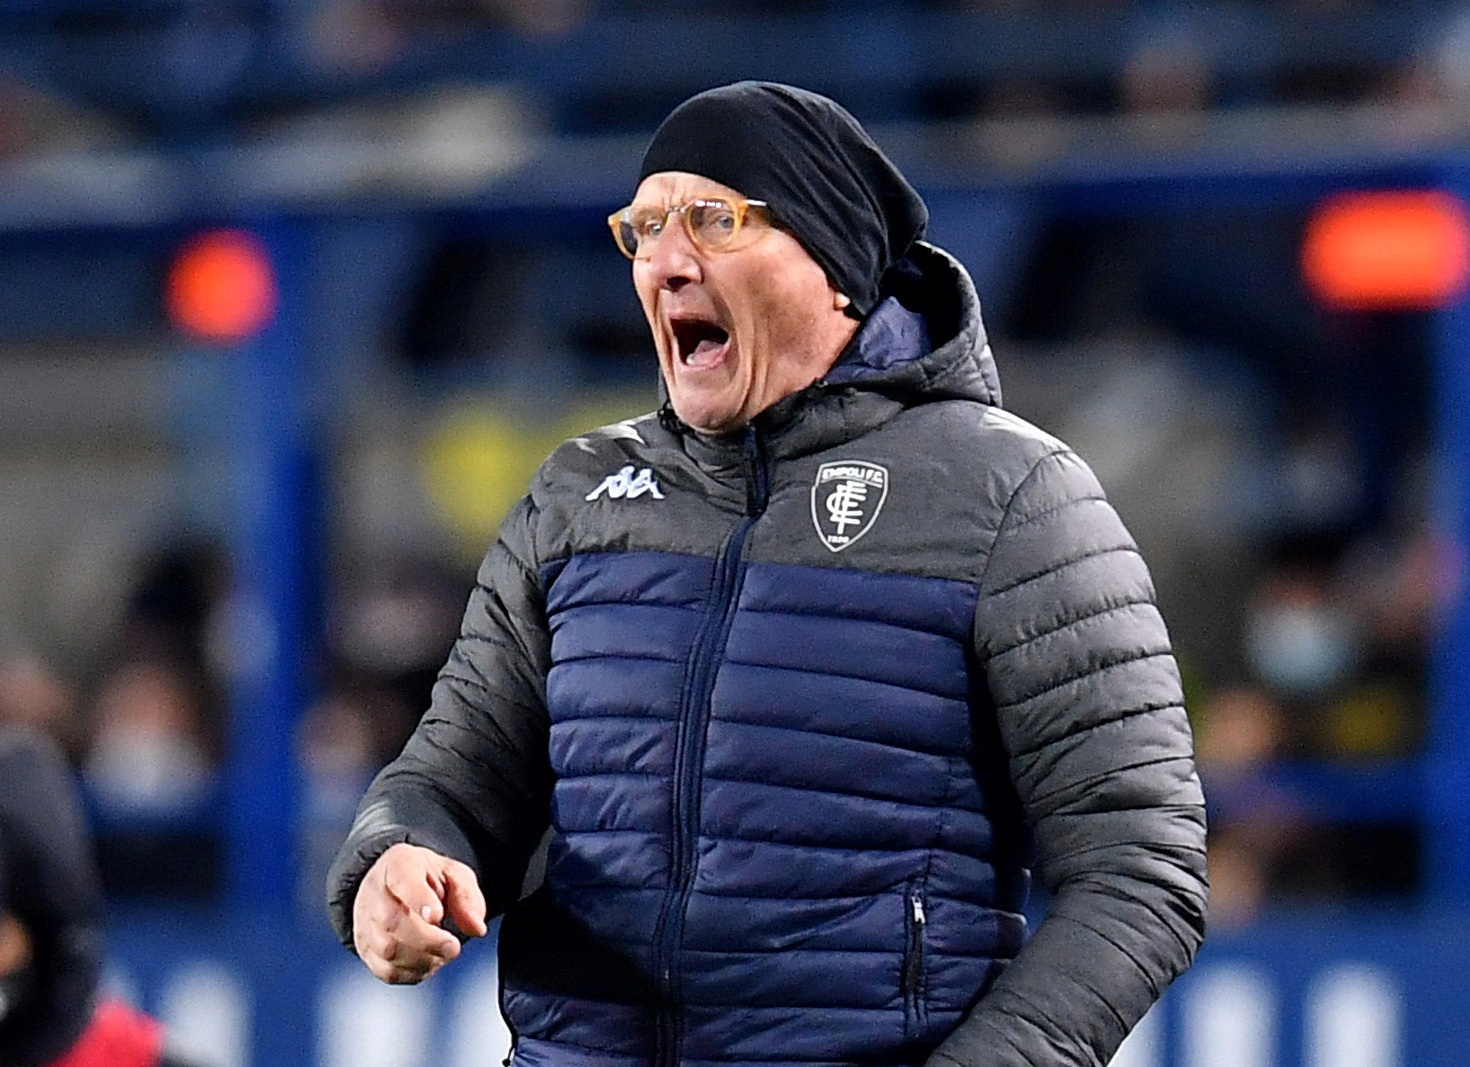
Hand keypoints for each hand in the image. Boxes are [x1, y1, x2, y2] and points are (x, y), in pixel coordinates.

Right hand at [352, 843, 488, 983]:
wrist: (397, 886)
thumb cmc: (428, 879)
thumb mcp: (454, 875)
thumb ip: (467, 896)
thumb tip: (477, 927)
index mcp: (399, 863)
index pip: (402, 880)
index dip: (419, 899)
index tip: (437, 915)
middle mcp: (374, 891)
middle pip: (392, 921)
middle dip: (427, 940)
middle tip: (453, 946)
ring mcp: (365, 922)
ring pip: (387, 949)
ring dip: (422, 959)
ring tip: (444, 952)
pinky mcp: (366, 949)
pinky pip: (386, 970)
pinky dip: (412, 973)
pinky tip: (429, 962)